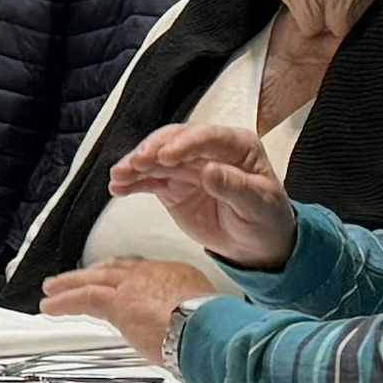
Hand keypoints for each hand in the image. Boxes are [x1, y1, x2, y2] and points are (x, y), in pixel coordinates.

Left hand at [39, 256, 234, 369]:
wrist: (207, 329)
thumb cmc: (213, 331)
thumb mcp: (204, 319)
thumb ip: (187, 323)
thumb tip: (181, 338)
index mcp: (176, 275)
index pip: (142, 271)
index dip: (123, 275)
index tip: (114, 281)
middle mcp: (153, 274)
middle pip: (115, 269)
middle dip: (94, 273)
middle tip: (78, 277)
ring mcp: (133, 285)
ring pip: (94, 279)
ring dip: (70, 284)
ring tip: (53, 290)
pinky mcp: (117, 302)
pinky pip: (83, 298)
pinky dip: (64, 302)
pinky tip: (50, 307)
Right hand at [99, 123, 297, 269]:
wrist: (255, 245)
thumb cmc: (265, 219)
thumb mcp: (258, 204)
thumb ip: (234, 187)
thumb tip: (210, 171)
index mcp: (237, 146)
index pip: (207, 137)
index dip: (185, 144)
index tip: (166, 156)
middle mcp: (209, 150)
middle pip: (175, 141)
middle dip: (153, 150)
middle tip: (136, 163)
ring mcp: (188, 167)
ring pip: (157, 158)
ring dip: (135, 165)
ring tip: (119, 176)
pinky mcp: (173, 185)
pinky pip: (149, 180)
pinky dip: (133, 183)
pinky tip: (118, 188)